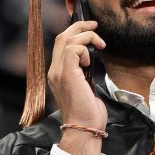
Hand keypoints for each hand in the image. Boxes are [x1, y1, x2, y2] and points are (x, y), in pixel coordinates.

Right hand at [47, 14, 106, 153]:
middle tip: (95, 26)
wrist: (84, 128)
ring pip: (67, 38)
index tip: (91, 31)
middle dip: (80, 26)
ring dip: (87, 36)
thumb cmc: (88, 111)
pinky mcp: (67, 74)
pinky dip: (84, 48)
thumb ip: (83, 71)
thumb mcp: (85, 86)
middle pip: (62, 36)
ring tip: (100, 45)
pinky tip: (90, 61)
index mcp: (57, 73)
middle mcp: (54, 70)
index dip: (74, 32)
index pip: (60, 44)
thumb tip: (91, 57)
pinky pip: (73, 48)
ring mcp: (58, 72)